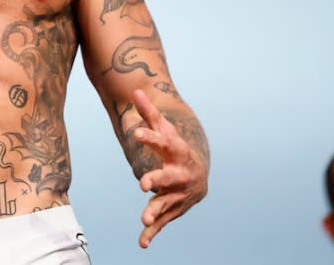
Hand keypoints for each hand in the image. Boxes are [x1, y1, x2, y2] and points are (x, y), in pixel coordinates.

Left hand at [132, 89, 207, 247]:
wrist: (198, 175)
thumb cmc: (175, 149)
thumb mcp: (165, 131)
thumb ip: (149, 114)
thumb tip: (135, 90)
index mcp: (176, 152)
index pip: (163, 142)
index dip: (151, 136)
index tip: (137, 132)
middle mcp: (179, 175)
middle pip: (169, 177)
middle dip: (157, 180)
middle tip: (143, 183)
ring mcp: (177, 194)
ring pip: (166, 203)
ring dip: (155, 211)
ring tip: (144, 218)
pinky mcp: (172, 210)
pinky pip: (163, 223)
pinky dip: (152, 234)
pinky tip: (142, 244)